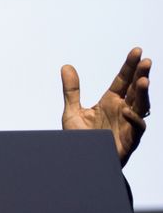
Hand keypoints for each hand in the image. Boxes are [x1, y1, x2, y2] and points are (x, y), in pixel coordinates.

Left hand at [61, 48, 150, 165]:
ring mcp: (127, 125)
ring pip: (141, 106)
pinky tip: (127, 110)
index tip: (137, 51)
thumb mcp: (72, 112)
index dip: (130, 66)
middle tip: (145, 61)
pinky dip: (134, 119)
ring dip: (144, 94)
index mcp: (111, 101)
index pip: (123, 80)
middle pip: (136, 90)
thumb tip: (66, 66)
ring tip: (144, 80)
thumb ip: (71, 90)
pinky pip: (137, 129)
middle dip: (141, 75)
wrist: (79, 162)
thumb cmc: (79, 139)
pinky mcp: (129, 140)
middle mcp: (122, 110)